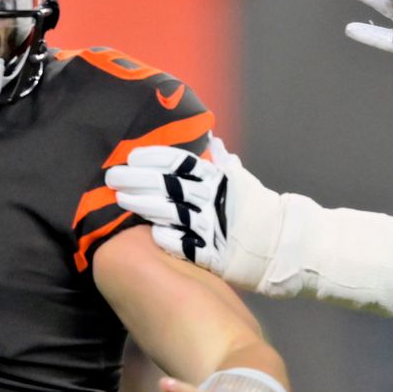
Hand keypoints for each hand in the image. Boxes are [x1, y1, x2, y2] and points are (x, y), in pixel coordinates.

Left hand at [104, 138, 284, 291]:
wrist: (279, 242)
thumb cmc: (254, 209)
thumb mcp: (239, 180)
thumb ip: (220, 162)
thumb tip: (212, 140)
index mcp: (216, 178)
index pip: (180, 162)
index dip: (154, 158)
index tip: (133, 156)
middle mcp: (210, 198)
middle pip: (167, 185)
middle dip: (138, 179)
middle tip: (113, 177)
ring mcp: (210, 225)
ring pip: (170, 212)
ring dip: (143, 205)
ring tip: (122, 200)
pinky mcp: (210, 251)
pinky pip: (182, 244)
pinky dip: (165, 237)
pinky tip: (148, 232)